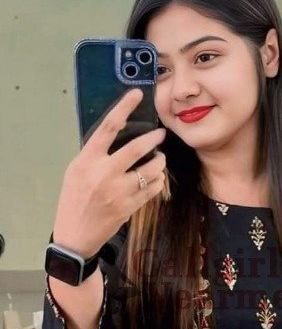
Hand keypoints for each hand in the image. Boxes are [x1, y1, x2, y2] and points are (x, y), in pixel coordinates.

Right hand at [53, 88, 166, 256]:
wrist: (76, 234)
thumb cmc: (74, 198)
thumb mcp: (76, 171)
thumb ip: (95, 154)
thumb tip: (117, 136)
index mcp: (88, 160)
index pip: (108, 127)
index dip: (124, 107)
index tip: (137, 94)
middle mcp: (104, 173)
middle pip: (137, 148)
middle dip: (154, 138)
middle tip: (161, 134)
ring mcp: (119, 191)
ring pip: (151, 170)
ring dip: (159, 162)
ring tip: (159, 159)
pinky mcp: (130, 207)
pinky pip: (153, 190)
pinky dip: (158, 182)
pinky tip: (156, 179)